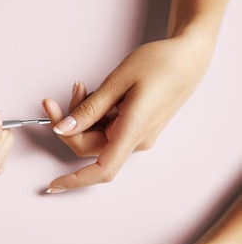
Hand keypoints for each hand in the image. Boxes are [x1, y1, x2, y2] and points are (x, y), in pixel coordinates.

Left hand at [44, 36, 212, 190]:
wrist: (189, 58)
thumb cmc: (162, 63)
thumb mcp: (119, 80)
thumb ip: (89, 108)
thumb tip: (64, 128)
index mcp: (133, 131)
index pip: (102, 170)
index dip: (76, 180)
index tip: (54, 184)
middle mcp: (136, 140)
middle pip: (89, 147)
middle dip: (69, 127)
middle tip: (53, 102)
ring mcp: (137, 137)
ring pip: (96, 138)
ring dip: (81, 118)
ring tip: (81, 88)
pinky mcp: (136, 130)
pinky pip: (107, 131)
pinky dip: (94, 117)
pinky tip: (95, 95)